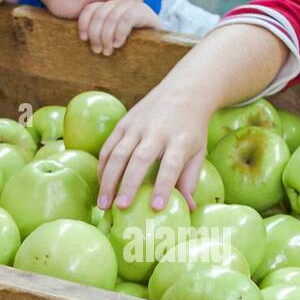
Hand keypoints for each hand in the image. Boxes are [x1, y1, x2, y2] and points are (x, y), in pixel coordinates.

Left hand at [77, 0, 159, 56]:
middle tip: (98, 51)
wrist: (159, 46)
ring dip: (107, 36)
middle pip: (99, 13)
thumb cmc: (131, 46)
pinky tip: (119, 44)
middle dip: (96, 34)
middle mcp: (118, 3)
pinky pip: (127, 18)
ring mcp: (132, 5)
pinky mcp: (144, 11)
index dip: (84, 23)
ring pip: (111, 16)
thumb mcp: (111, 40)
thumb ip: (99, 36)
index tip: (84, 39)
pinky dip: (120, 32)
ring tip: (108, 51)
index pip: (91, 8)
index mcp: (108, 8)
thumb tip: (81, 41)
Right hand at [97, 85, 208, 211]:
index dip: (163, 186)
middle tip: (120, 207)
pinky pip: (109, 146)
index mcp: (180, 140)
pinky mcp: (124, 122)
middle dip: (128, 184)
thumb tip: (189, 208)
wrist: (184, 91)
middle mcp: (157, 131)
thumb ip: (190, 179)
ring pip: (119, 153)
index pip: (171, 165)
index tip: (156, 207)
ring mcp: (138, 125)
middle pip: (140, 159)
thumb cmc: (192, 129)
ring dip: (108, 179)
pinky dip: (103, 166)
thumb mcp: (198, 151)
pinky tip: (100, 184)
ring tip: (103, 203)